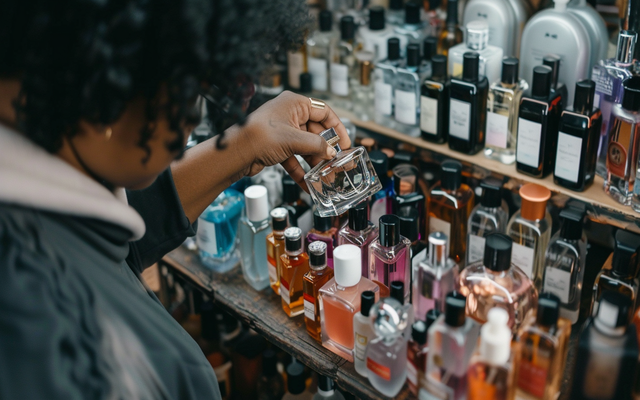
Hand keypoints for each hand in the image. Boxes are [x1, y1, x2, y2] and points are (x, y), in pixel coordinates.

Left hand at [233, 91, 350, 190]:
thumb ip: (316, 146)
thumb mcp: (294, 140)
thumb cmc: (258, 136)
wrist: (235, 153)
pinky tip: (309, 184)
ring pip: (305, 147)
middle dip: (326, 150)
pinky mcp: (276, 147)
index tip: (345, 143)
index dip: (337, 127)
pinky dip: (301, 171)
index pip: (323, 112)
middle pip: (316, 132)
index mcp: (294, 104)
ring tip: (326, 177)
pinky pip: (294, 158)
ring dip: (315, 163)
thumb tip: (331, 152)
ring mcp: (282, 132)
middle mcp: (289, 115)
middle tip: (338, 163)